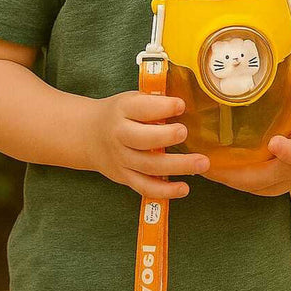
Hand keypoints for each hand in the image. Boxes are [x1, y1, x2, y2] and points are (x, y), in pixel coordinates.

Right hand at [92, 90, 210, 199]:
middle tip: (185, 132)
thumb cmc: (121, 114)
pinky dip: (165, 191)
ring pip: (149, 166)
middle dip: (167, 137)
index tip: (181, 105)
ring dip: (177, 166)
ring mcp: (121, 159)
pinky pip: (145, 187)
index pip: (142, 108)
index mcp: (123, 110)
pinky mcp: (125, 177)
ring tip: (202, 163)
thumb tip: (188, 104)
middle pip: (142, 139)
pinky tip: (184, 188)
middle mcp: (119, 135)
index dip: (163, 107)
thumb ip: (155, 102)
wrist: (88, 135)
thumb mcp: (132, 100)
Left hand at [202, 74, 290, 196]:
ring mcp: (278, 184)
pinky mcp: (266, 188)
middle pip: (264, 177)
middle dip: (236, 172)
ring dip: (224, 177)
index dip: (287, 152)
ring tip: (199, 162)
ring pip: (250, 185)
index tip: (274, 142)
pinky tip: (206, 165)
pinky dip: (225, 177)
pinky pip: (244, 185)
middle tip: (209, 161)